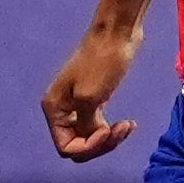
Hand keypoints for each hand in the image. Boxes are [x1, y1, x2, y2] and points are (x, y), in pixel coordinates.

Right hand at [42, 27, 142, 160]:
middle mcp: (61, 109)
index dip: (88, 147)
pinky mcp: (94, 100)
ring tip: (128, 126)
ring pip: (90, 138)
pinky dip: (112, 130)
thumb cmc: (102, 62)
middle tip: (122, 130)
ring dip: (110, 138)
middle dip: (101, 144)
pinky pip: (98, 127)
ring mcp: (77, 105)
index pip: (65, 147)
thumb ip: (84, 124)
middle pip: (78, 145)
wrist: (117, 35)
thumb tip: (85, 140)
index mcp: (54, 109)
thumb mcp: (90, 98)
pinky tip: (129, 124)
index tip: (107, 131)